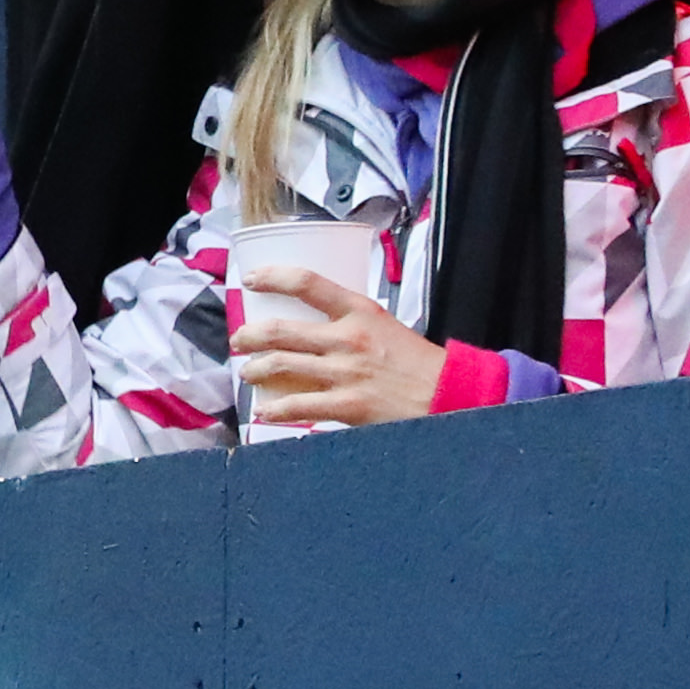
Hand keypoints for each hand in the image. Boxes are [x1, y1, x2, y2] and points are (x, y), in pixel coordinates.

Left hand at [227, 266, 447, 427]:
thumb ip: (352, 324)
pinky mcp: (346, 405)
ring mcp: (345, 372)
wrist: (449, 394)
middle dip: (249, 335)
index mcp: (360, 311)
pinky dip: (273, 410)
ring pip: (280, 365)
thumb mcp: (386, 327)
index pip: (308, 283)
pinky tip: (264, 411)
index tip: (252, 280)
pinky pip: (296, 406)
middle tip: (240, 340)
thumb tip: (320, 327)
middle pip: (281, 330)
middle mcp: (348, 338)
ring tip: (248, 373)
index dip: (273, 277)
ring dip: (254, 370)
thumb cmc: (418, 363)